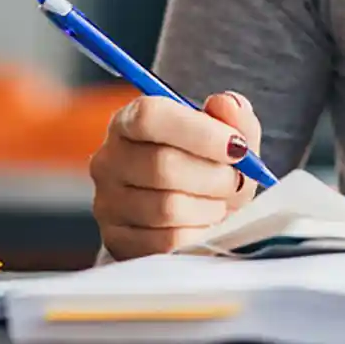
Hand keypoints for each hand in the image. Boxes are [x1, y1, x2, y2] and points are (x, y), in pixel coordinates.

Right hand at [89, 92, 261, 258]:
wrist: (197, 214)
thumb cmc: (210, 168)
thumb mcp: (230, 139)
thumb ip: (234, 117)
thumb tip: (225, 103)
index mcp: (130, 122)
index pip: (150, 117)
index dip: (199, 131)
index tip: (238, 146)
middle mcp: (109, 160)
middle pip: (162, 165)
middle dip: (214, 176)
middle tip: (235, 180)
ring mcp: (107, 203)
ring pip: (166, 207)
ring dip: (209, 206)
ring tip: (220, 202)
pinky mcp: (116, 240)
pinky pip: (165, 241)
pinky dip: (197, 233)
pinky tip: (205, 223)